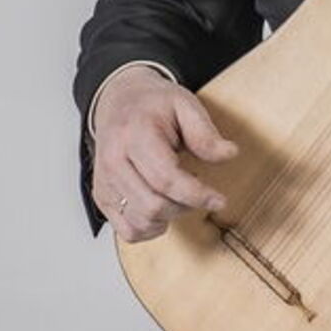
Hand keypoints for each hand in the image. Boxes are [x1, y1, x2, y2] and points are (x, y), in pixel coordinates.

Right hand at [90, 65, 238, 242]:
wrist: (119, 100)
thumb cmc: (153, 104)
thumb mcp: (185, 104)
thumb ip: (205, 133)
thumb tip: (228, 154)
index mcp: (135, 135)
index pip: (166, 178)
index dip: (197, 195)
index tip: (220, 199)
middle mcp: (113, 160)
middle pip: (153, 205)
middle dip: (185, 206)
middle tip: (199, 192)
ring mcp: (105, 181)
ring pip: (140, 221)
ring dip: (169, 217)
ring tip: (181, 196)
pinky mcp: (102, 196)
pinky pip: (127, 230)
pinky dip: (150, 228)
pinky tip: (163, 210)